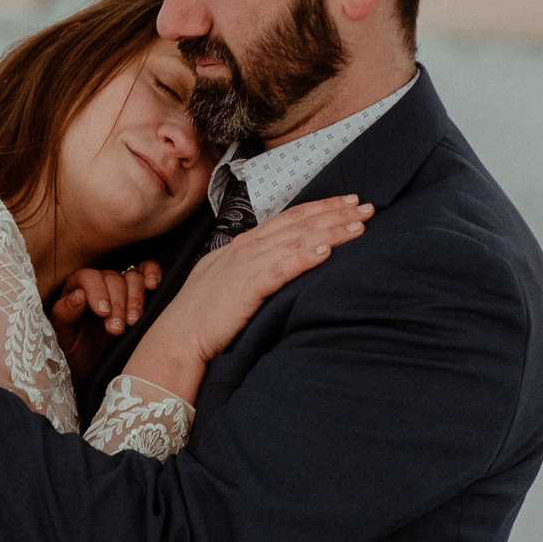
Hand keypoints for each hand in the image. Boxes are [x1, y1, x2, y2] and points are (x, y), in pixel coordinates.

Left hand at [48, 259, 162, 378]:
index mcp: (76, 288)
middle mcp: (99, 284)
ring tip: (133, 322)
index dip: (97, 291)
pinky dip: (153, 274)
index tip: (104, 313)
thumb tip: (79, 295)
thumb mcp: (62, 337)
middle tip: (117, 329)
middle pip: (113, 278)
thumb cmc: (74, 352)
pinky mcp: (140, 295)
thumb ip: (64, 314)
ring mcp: (121, 288)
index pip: (88, 276)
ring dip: (136, 298)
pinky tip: (153, 286)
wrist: (92, 370)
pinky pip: (148, 272)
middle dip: (118, 304)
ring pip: (132, 277)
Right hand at [125, 195, 371, 402]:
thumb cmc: (200, 317)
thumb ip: (248, 268)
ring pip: (296, 240)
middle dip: (333, 212)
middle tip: (366, 204)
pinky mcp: (246, 287)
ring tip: (360, 224)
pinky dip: (305, 256)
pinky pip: (281, 267)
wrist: (177, 339)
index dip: (318, 208)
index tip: (346, 202)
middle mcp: (245, 249)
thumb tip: (273, 264)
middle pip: (297, 223)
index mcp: (241, 246)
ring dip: (330, 230)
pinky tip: (327, 250)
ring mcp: (245, 266)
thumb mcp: (224, 281)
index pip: (287, 219)